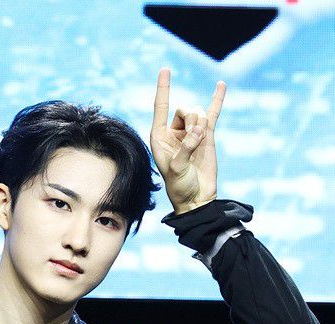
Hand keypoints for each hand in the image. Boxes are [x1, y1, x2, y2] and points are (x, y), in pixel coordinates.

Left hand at [150, 66, 224, 213]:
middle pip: (184, 108)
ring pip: (198, 112)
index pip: (161, 106)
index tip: (165, 68)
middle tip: (194, 139)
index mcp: (159, 136)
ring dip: (201, 124)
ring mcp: (191, 131)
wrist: (197, 198)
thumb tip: (200, 130)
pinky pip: (213, 112)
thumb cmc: (180, 186)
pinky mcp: (207, 135)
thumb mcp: (177, 169)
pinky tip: (221, 85)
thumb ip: (186, 147)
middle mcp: (174, 131)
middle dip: (191, 119)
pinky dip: (217, 100)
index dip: (163, 88)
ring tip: (200, 143)